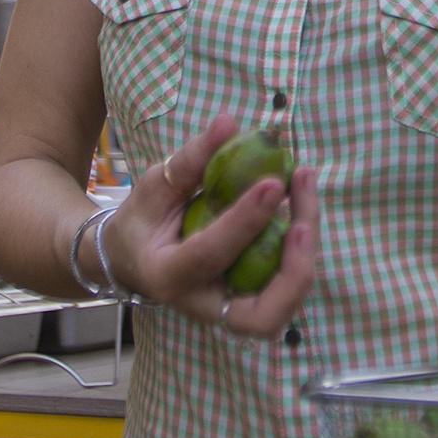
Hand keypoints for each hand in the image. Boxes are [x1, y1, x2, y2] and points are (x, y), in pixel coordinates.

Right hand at [96, 114, 320, 336]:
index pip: (210, 255)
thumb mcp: (153, 186)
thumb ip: (190, 160)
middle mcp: (202, 304)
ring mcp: (229, 309)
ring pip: (283, 303)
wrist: (132, 258)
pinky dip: (300, 247)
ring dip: (305, 253)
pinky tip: (300, 199)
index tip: (273, 182)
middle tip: (305, 222)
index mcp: (167, 275)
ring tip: (304, 187)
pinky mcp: (248, 300)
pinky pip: (284, 284)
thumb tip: (228, 122)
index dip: (245, 221)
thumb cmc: (142, 220)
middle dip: (294, 271)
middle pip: (262, 315)